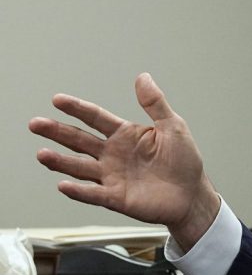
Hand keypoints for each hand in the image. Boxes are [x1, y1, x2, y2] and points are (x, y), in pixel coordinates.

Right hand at [29, 73, 219, 249]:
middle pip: (79, 140)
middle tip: (35, 124)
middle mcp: (113, 154)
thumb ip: (155, 103)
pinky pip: (94, 194)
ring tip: (42, 154)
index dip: (77, 109)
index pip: (95, 118)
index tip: (57, 99)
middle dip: (57, 132)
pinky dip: (79, 191)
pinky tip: (63, 185)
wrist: (192, 194)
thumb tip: (143, 76)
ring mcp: (112, 176)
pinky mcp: (117, 198)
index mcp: (125, 135)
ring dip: (60, 161)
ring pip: (80, 167)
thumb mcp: (173, 127)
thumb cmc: (184, 161)